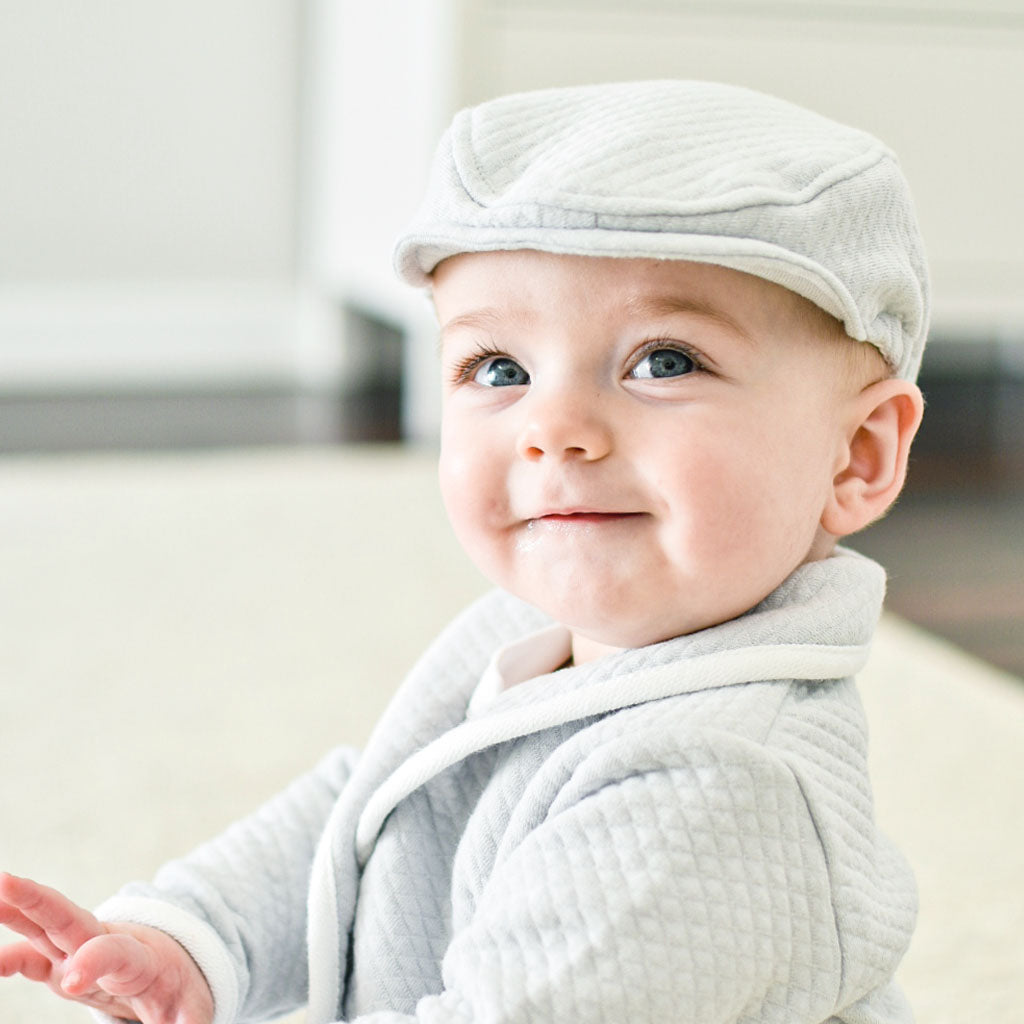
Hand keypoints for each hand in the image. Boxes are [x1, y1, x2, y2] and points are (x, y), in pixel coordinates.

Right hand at [0, 872, 213, 1023]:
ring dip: (17, 908)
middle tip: (7, 882)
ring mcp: (80, 950)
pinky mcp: (62, 964)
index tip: (72, 980)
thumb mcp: (192, 1012)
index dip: (95, 961)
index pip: (117, 952)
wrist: (174, 969)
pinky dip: (9, 954)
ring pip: (47, 925)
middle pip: (72, 919)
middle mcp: (106, 943)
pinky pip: (31, 955)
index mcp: (141, 958)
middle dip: (41, 901)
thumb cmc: (181, 993)